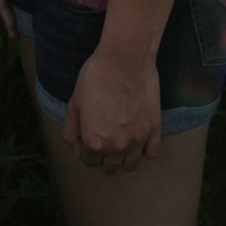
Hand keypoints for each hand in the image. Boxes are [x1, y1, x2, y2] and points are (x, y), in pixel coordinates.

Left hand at [62, 48, 160, 173]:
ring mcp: (137, 140)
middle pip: (110, 168)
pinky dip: (145, 148)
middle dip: (105, 156)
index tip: (92, 135)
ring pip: (130, 165)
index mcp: (94, 142)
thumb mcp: (74, 102)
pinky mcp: (154, 129)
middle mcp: (115, 147)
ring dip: (124, 157)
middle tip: (106, 136)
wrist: (125, 58)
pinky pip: (151, 153)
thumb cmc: (97, 76)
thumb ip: (71, 131)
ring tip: (122, 140)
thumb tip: (77, 150)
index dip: (88, 149)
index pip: (89, 161)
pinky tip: (139, 135)